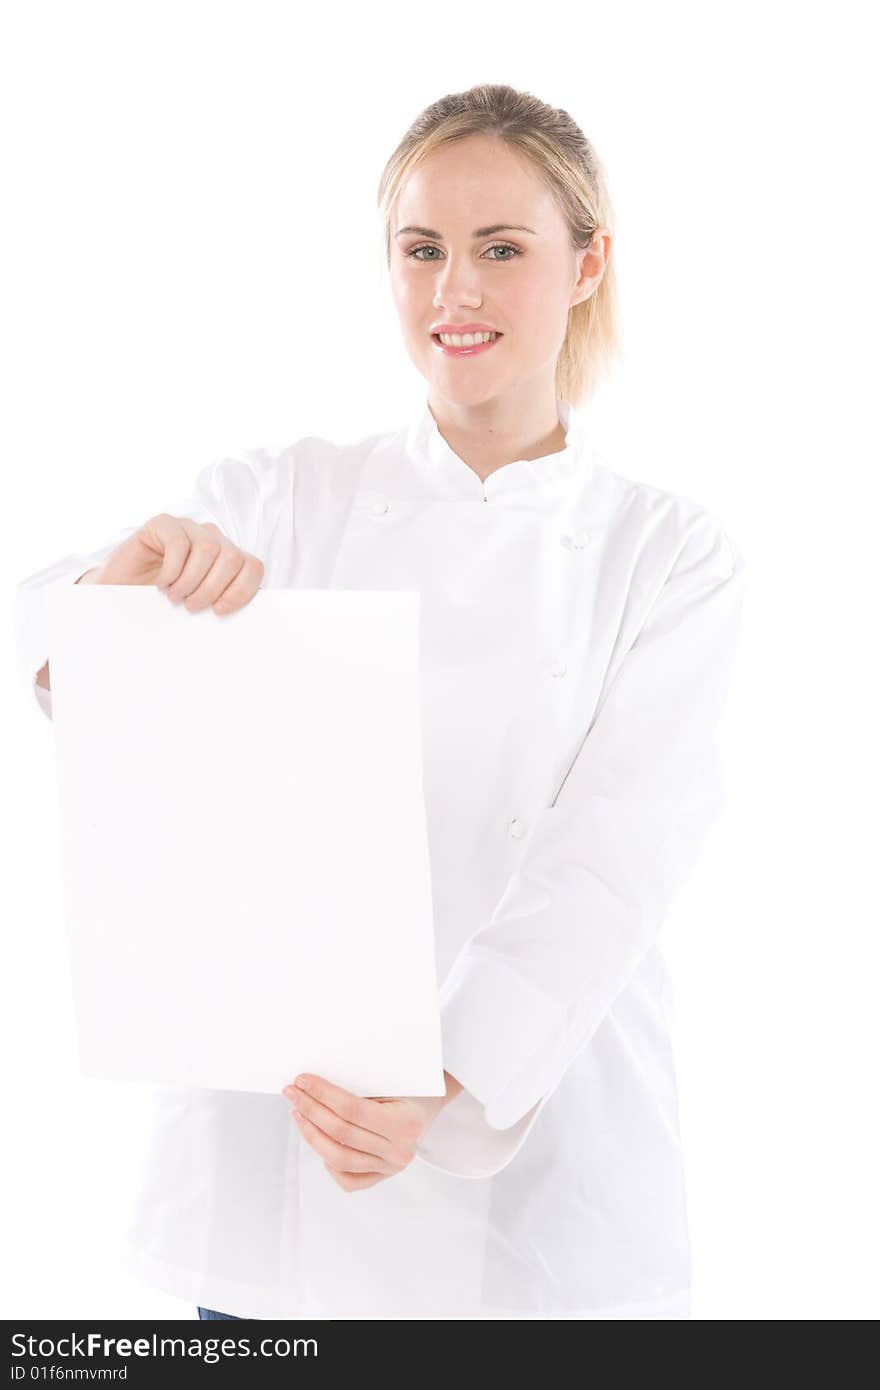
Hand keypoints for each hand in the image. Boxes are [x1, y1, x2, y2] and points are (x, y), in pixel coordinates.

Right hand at [86, 515, 263, 615]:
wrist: (120, 593)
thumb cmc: (161, 602)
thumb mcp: (197, 604)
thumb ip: (220, 603)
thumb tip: (244, 620)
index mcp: (226, 558)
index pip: (253, 567)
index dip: (241, 591)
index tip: (219, 610)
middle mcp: (212, 539)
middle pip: (232, 558)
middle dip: (213, 589)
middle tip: (191, 606)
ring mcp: (189, 528)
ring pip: (209, 549)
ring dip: (191, 580)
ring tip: (174, 596)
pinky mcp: (164, 524)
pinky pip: (179, 542)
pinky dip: (172, 569)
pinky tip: (162, 583)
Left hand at [280, 1070, 463, 1192]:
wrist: (430, 1104)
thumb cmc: (410, 1085)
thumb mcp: (393, 1078)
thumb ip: (361, 1084)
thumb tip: (314, 1084)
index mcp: (405, 1122)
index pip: (352, 1109)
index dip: (322, 1094)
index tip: (302, 1080)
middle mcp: (400, 1150)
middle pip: (341, 1132)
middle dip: (310, 1109)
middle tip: (292, 1092)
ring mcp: (391, 1168)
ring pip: (338, 1158)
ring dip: (311, 1134)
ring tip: (298, 1114)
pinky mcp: (382, 1177)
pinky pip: (348, 1179)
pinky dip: (329, 1163)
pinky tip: (319, 1142)